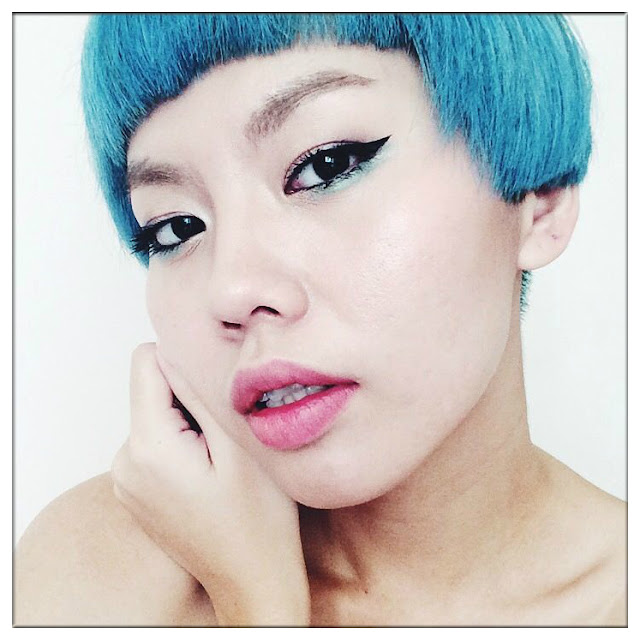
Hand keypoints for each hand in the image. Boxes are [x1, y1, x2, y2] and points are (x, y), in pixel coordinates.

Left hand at [112, 343, 309, 625]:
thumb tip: (181, 347)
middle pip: (150, 388)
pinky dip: (180, 444)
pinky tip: (209, 473)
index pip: (146, 361)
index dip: (184, 361)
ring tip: (220, 458)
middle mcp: (124, 461)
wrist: (253, 581)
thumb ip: (203, 391)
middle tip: (226, 432)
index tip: (216, 387)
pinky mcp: (136, 490)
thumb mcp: (241, 445)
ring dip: (186, 422)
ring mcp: (126, 480)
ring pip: (155, 414)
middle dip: (188, 397)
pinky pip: (154, 441)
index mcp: (147, 446)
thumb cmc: (260, 520)